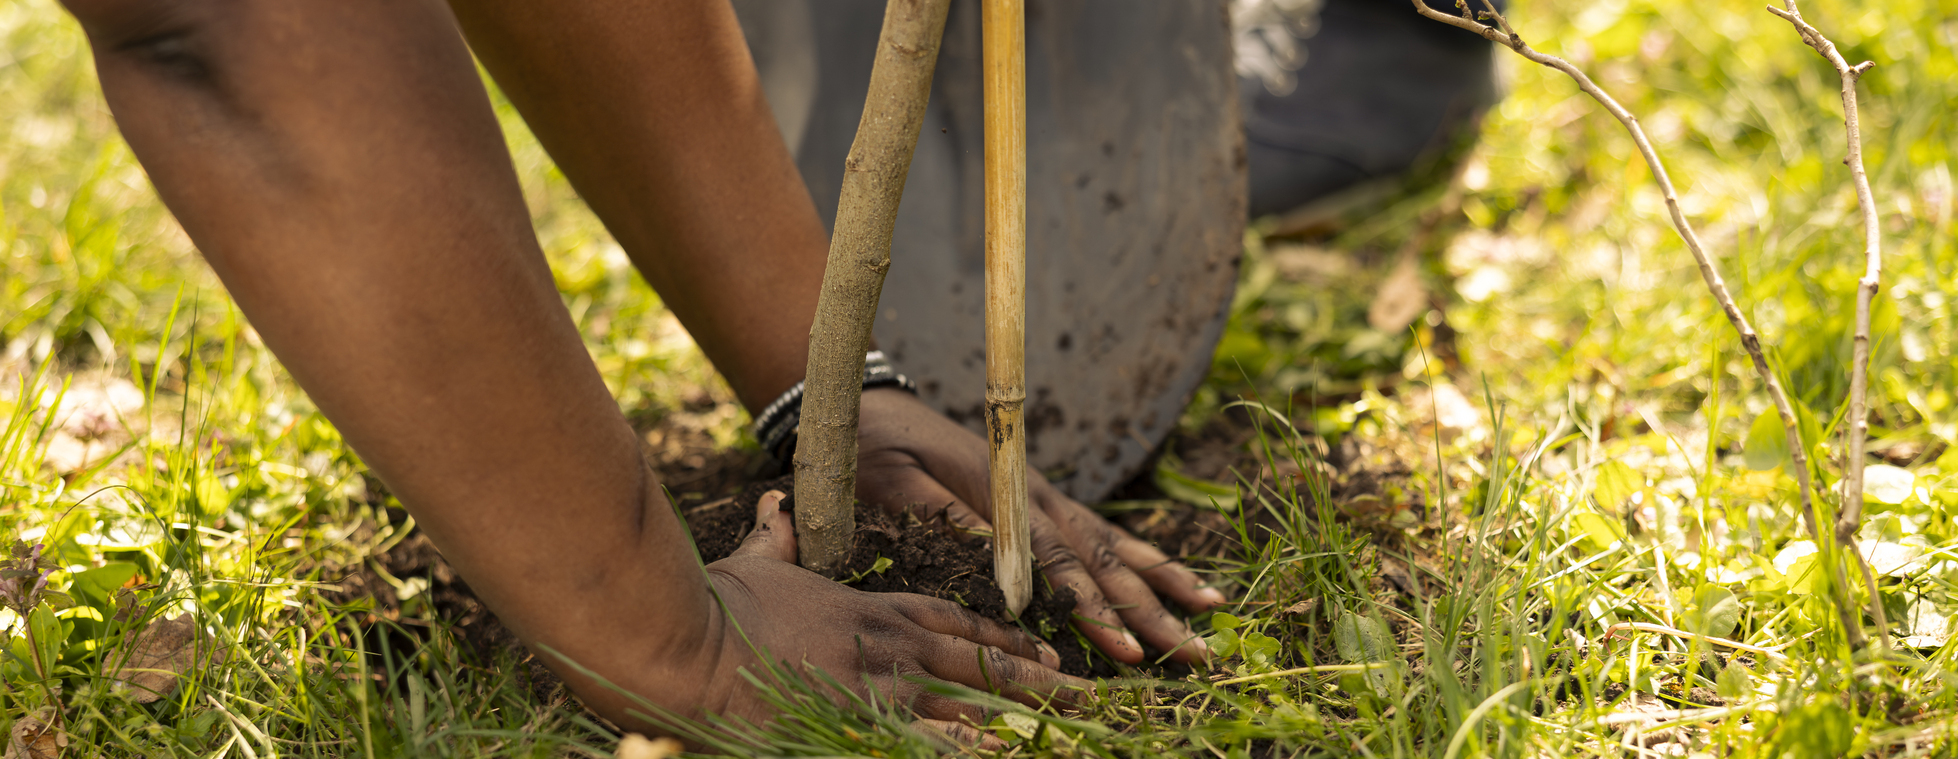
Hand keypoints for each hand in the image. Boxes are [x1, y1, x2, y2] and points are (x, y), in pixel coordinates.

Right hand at [680, 491, 1089, 730]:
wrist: (697, 645)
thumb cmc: (722, 604)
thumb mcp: (758, 562)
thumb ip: (777, 535)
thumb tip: (774, 502)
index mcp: (877, 609)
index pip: (958, 620)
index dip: (1003, 636)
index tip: (1040, 648)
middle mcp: (893, 647)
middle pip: (981, 662)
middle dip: (1033, 677)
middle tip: (1078, 690)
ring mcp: (883, 688)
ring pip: (969, 706)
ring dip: (1015, 720)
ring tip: (1060, 732)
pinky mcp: (865, 722)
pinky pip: (931, 744)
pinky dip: (964, 749)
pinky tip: (998, 753)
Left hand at [854, 389, 1227, 664]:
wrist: (875, 407)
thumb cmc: (877, 448)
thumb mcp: (892, 480)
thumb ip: (942, 516)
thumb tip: (997, 560)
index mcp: (1004, 492)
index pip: (1057, 559)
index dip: (1092, 607)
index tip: (1124, 650)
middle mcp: (1038, 496)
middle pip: (1104, 560)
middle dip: (1150, 611)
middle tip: (1194, 654)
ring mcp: (1048, 498)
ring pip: (1116, 548)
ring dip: (1164, 584)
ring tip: (1213, 613)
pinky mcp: (1047, 503)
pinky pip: (1105, 537)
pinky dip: (1146, 562)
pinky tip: (1180, 584)